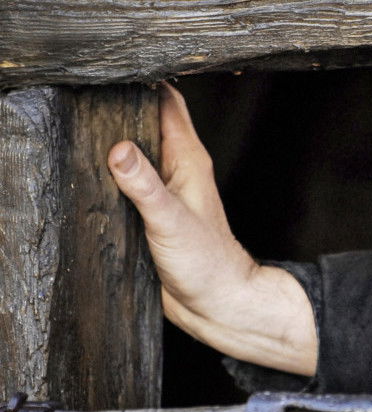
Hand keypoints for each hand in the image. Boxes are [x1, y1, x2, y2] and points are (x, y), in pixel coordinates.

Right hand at [107, 84, 316, 375]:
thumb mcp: (171, 220)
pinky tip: (88, 174)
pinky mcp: (148, 212)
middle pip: (143, 122)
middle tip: (85, 105)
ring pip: (133, 153)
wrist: (218, 305)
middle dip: (117, 110)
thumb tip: (118, 149)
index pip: (166, 103)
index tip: (113, 74)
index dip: (142, 82)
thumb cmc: (208, 264)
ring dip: (110, 143)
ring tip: (81, 137)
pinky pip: (124, 183)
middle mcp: (175, 169)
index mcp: (187, 159)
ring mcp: (162, 190)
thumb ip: (144, 185)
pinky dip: (108, 174)